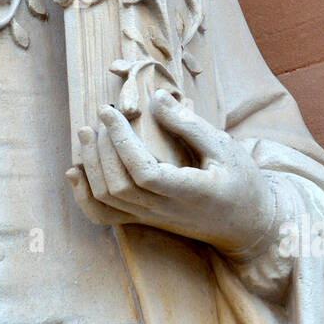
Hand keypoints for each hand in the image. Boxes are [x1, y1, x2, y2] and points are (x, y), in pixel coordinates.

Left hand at [66, 89, 278, 259]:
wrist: (247, 227)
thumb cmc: (242, 182)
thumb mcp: (225, 148)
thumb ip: (190, 125)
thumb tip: (156, 97)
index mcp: (190, 192)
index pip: (144, 173)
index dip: (121, 141)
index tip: (110, 111)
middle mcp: (165, 211)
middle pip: (118, 186)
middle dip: (100, 148)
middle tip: (99, 115)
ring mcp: (152, 219)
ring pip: (107, 201)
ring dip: (90, 165)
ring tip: (87, 134)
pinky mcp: (144, 221)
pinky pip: (104, 218)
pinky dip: (83, 196)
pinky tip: (75, 172)